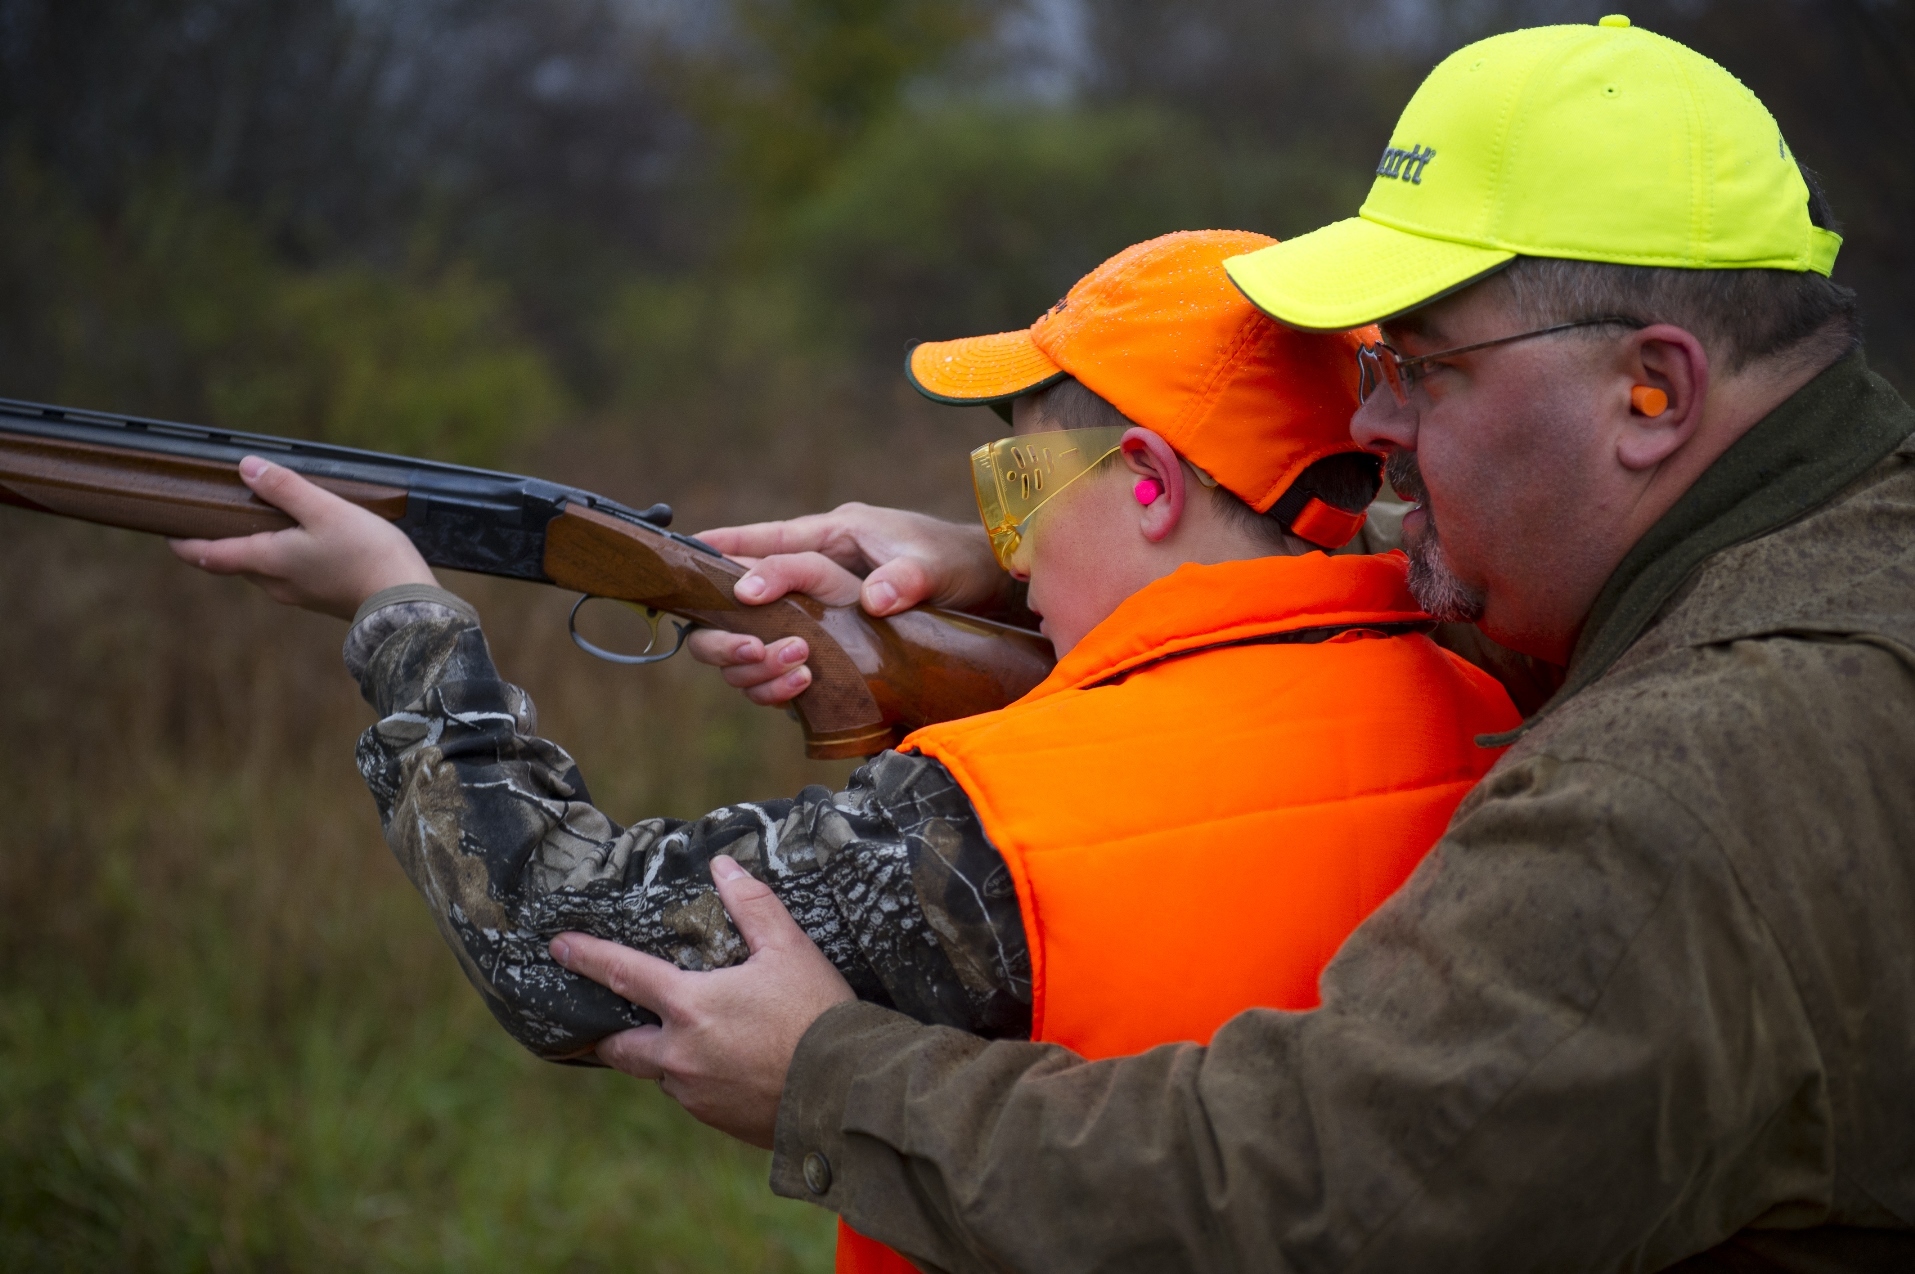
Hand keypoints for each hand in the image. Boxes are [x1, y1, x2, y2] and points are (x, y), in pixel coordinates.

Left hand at [169, 456, 437, 618]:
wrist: (406, 603)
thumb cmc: (366, 554)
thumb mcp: (325, 510)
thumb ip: (284, 489)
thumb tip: (246, 468)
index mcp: (267, 561)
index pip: (209, 556)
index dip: (186, 545)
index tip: (169, 535)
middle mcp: (276, 584)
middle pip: (238, 563)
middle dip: (226, 543)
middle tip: (223, 516)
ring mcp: (300, 596)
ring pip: (266, 571)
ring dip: (260, 550)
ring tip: (270, 524)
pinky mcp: (324, 600)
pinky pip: (293, 577)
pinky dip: (288, 559)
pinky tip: (310, 544)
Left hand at [551, 855, 854, 1148]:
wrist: (846, 1092)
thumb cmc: (818, 1015)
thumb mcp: (790, 950)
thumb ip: (752, 906)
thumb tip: (723, 867)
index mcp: (690, 1006)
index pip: (624, 974)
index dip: (587, 957)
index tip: (559, 947)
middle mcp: (680, 1055)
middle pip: (621, 1046)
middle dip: (609, 1034)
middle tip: (609, 1023)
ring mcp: (694, 1094)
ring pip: (661, 1072)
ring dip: (665, 1055)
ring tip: (691, 1039)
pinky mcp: (716, 1120)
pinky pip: (692, 1096)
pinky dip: (698, 1078)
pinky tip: (728, 1067)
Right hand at [688, 502, 1003, 706]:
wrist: (983, 588)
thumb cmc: (954, 561)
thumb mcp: (933, 563)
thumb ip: (905, 577)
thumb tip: (874, 600)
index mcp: (833, 537)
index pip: (767, 541)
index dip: (728, 555)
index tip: (704, 575)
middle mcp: (816, 571)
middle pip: (744, 596)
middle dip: (731, 627)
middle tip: (751, 651)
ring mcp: (818, 610)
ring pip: (754, 634)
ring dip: (753, 659)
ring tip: (785, 672)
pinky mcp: (828, 643)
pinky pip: (780, 660)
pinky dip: (774, 679)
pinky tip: (792, 690)